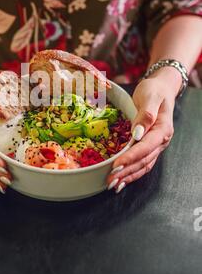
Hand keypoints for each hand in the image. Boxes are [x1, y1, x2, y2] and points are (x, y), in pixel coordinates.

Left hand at [106, 68, 179, 192]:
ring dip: (128, 177)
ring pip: (143, 166)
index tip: (116, 165)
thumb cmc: (154, 90)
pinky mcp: (150, 147)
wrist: (161, 88)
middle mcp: (161, 141)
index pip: (145, 147)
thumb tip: (138, 133)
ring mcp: (156, 146)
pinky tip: (121, 180)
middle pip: (144, 161)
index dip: (131, 157)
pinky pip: (142, 164)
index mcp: (162, 130)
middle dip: (126, 172)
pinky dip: (132, 173)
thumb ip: (146, 115)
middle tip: (110, 180)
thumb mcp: (150, 97)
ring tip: (113, 185)